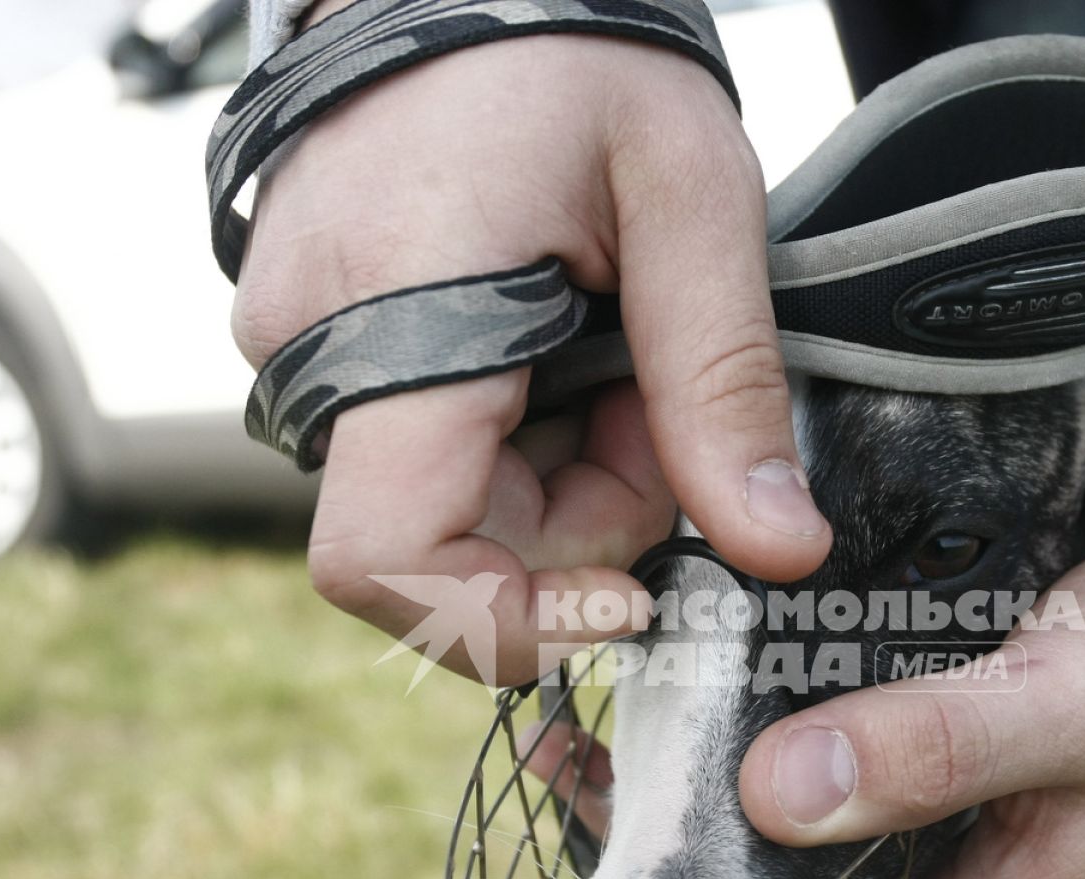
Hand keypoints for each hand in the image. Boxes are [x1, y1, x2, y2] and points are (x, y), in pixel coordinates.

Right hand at [232, 11, 830, 683]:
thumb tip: (779, 552)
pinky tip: (563, 340)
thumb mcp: (691, 205)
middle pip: (453, 544)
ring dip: (566, 468)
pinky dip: (522, 433)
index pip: (389, 560)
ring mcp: (304, 344)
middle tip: (663, 395)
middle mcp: (310, 347)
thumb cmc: (575, 48)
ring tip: (617, 339)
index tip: (632, 589)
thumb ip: (725, 388)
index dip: (513, 616)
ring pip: (451, 505)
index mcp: (392, 313)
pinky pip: (432, 449)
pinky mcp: (324, 341)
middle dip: (589, 513)